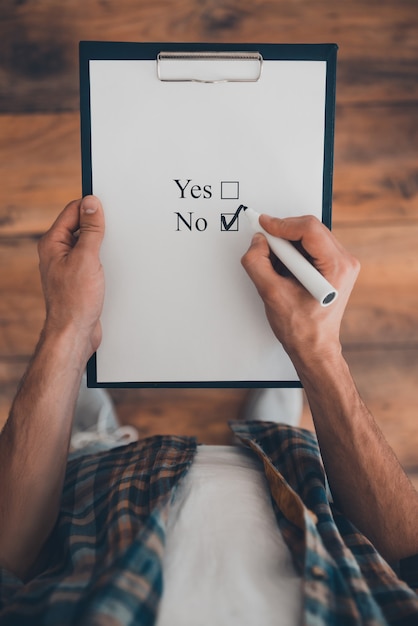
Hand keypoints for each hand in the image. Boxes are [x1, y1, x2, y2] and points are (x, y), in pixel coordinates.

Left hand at [38, 196, 104, 358]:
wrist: (75, 333)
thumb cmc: (75, 300)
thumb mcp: (87, 258)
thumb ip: (91, 230)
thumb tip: (91, 203)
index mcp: (53, 243)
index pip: (72, 211)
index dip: (91, 206)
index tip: (110, 205)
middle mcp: (58, 253)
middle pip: (81, 226)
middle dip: (99, 225)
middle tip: (117, 225)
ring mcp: (69, 266)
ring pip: (89, 244)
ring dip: (103, 244)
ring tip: (116, 247)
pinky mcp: (80, 279)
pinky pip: (93, 260)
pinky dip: (104, 259)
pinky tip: (114, 264)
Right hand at [241, 214, 359, 364]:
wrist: (314, 347)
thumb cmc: (301, 329)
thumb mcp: (271, 294)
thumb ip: (258, 263)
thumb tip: (257, 241)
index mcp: (337, 267)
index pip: (309, 229)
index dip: (282, 224)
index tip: (262, 225)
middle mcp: (345, 261)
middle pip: (310, 228)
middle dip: (283, 233)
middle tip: (263, 244)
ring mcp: (341, 263)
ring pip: (309, 235)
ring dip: (287, 243)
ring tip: (273, 262)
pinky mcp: (333, 266)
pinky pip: (310, 245)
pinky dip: (292, 251)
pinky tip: (283, 268)